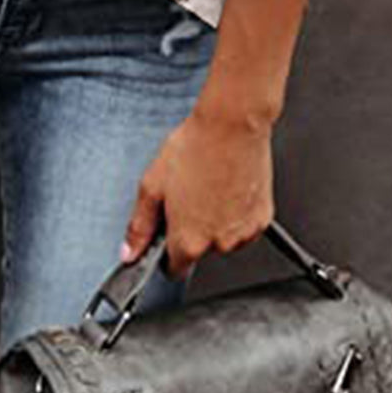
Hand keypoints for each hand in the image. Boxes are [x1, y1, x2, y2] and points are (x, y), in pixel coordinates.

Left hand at [120, 101, 275, 280]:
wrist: (233, 124)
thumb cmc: (195, 147)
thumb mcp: (152, 185)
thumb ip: (140, 226)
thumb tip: (128, 253)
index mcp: (189, 241)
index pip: (174, 268)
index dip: (166, 252)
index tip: (168, 233)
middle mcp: (219, 244)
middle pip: (200, 250)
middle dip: (192, 229)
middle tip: (189, 195)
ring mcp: (244, 233)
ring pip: (223, 238)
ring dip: (216, 222)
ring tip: (210, 186)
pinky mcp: (263, 219)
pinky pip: (245, 226)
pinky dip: (237, 213)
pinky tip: (228, 187)